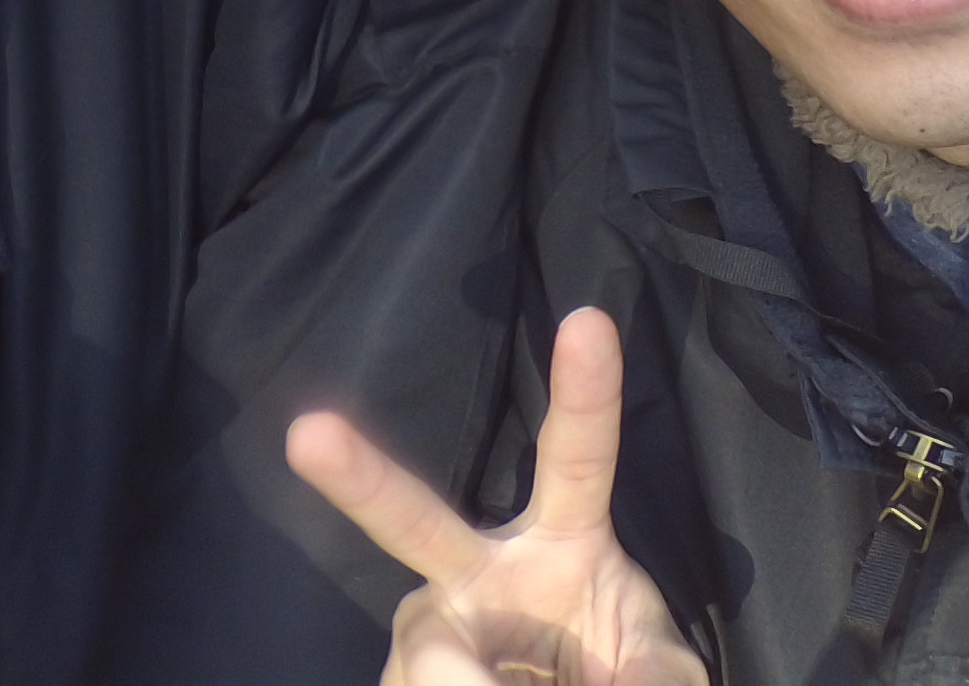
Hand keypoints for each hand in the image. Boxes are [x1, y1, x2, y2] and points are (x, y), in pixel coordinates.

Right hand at [292, 309, 705, 685]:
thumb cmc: (617, 667)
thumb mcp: (659, 664)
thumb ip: (654, 672)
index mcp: (561, 541)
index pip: (576, 456)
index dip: (585, 393)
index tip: (589, 319)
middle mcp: (477, 569)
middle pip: (413, 518)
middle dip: (360, 476)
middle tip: (309, 436)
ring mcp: (429, 625)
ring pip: (432, 660)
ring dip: (467, 683)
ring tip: (499, 685)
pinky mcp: (399, 676)